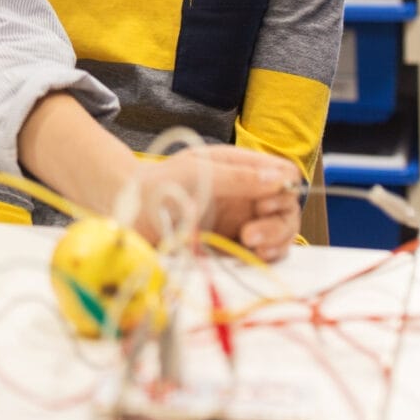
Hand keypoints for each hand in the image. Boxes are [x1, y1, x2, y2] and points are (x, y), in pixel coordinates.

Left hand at [129, 145, 301, 261]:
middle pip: (287, 207)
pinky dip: (266, 253)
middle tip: (250, 234)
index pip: (285, 174)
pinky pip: (265, 249)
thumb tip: (279, 178)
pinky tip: (252, 253)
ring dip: (275, 240)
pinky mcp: (236, 242)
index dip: (283, 190)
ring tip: (249, 243)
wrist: (131, 210)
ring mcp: (244, 218)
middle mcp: (248, 192)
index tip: (263, 203)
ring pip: (281, 230)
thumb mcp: (200, 173)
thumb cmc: (161, 184)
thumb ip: (238, 177)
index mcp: (242, 166)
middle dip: (277, 222)